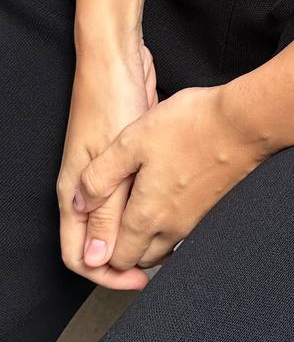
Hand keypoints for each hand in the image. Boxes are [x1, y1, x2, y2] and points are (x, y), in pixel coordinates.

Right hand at [57, 38, 157, 290]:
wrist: (118, 59)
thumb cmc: (110, 101)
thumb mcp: (112, 160)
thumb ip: (107, 209)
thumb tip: (100, 257)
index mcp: (75, 193)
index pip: (79, 254)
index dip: (107, 274)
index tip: (139, 282)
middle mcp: (88, 188)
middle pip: (99, 242)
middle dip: (125, 261)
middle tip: (159, 268)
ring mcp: (107, 173)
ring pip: (118, 220)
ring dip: (138, 237)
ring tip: (169, 246)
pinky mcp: (127, 159)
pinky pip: (133, 196)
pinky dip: (147, 210)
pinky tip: (170, 210)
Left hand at [72, 82, 273, 269]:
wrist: (246, 122)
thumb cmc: (191, 127)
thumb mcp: (131, 141)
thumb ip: (100, 177)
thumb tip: (79, 205)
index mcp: (147, 216)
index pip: (117, 259)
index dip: (102, 256)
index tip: (97, 240)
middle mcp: (173, 226)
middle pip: (142, 259)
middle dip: (126, 252)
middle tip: (115, 232)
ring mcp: (197, 219)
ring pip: (165, 247)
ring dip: (149, 241)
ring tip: (139, 216)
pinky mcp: (214, 207)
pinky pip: (185, 231)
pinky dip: (171, 226)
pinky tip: (169, 199)